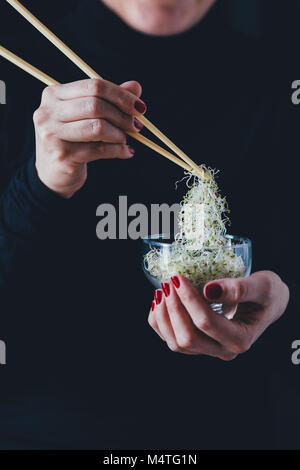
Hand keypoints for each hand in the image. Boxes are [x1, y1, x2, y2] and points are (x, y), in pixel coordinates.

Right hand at [33, 79, 145, 197]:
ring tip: (126, 139)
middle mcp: (48, 112)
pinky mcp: (62, 156)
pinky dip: (117, 150)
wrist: (53, 172)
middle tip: (136, 126)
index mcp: (53, 94)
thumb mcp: (87, 115)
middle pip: (96, 105)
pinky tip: (126, 151)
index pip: (94, 86)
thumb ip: (109, 99)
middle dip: (122, 116)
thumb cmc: (72, 139)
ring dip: (119, 134)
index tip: (139, 108)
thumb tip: (135, 87)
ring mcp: (52, 135)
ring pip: (98, 128)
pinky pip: (99, 150)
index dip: (121, 96)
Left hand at [148, 271, 288, 359]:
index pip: (207, 323)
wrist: (266, 303)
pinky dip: (160, 321)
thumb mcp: (262, 286)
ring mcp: (208, 350)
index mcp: (240, 339)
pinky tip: (160, 301)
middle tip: (168, 283)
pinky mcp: (198, 344)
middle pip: (187, 339)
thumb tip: (209, 289)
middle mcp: (223, 350)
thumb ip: (239, 289)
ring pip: (176, 343)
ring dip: (163, 316)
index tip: (178, 277)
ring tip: (162, 290)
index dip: (189, 300)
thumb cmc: (267, 294)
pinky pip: (171, 339)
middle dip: (173, 309)